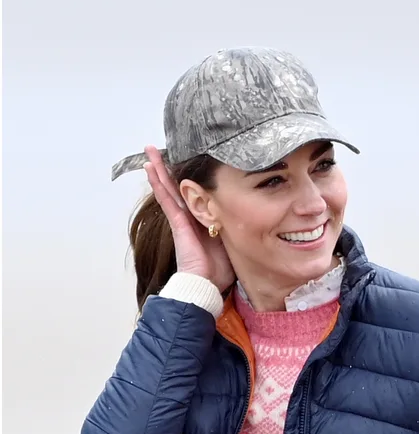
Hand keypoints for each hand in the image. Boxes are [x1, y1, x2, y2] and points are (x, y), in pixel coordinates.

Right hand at [144, 145, 234, 291]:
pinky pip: (167, 198)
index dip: (188, 178)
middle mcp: (189, 216)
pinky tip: (150, 169)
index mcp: (202, 220)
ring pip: (168, 188)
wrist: (205, 284)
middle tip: (158, 149)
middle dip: (167, 168)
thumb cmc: (219, 269)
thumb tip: (253, 215)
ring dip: (159, 169)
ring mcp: (180, 218)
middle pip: (176, 186)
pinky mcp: (177, 222)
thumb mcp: (231, 241)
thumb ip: (235, 227)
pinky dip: (158, 183)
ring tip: (150, 151)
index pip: (194, 193)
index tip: (186, 160)